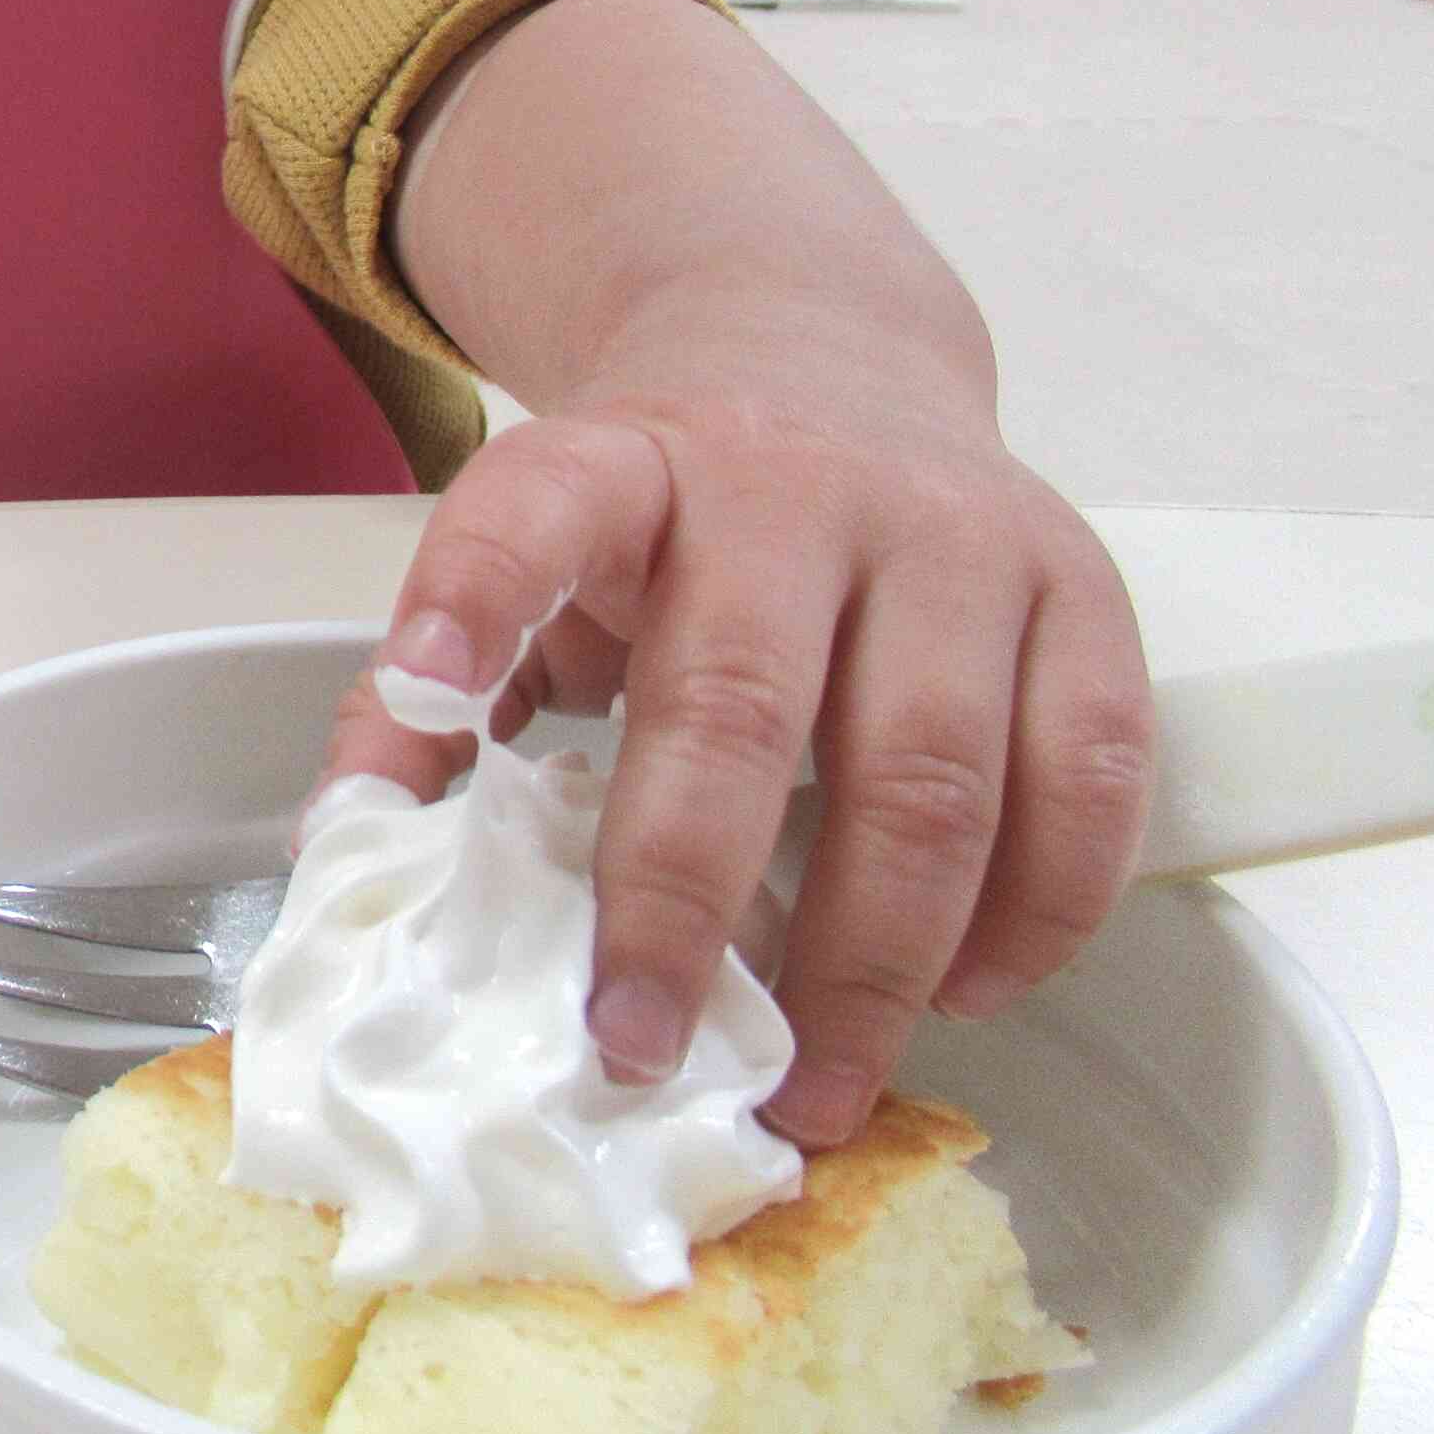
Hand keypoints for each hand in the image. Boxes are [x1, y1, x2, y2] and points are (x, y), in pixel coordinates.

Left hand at [325, 350, 1154, 1149]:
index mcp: (627, 467)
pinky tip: (966, 992)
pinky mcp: (1084, 592)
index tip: (423, 675)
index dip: (477, 591)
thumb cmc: (668, 514)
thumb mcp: (533, 556)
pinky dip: (1035, 910)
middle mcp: (795, 489)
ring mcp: (956, 537)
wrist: (830, 349)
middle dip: (683, 903)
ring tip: (814, 1085)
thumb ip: (430, 689)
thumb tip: (347, 843)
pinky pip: (1087, 776)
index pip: (538, 507)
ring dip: (873, 961)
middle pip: (741, 706)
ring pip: (934, 772)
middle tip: (637, 1050)